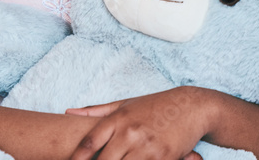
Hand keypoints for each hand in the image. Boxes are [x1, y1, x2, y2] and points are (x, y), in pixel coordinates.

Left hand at [65, 88, 206, 159]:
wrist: (190, 107)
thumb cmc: (153, 105)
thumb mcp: (124, 104)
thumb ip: (95, 111)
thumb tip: (68, 112)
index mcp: (118, 119)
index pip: (90, 142)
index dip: (76, 157)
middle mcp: (130, 133)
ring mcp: (148, 147)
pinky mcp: (165, 158)